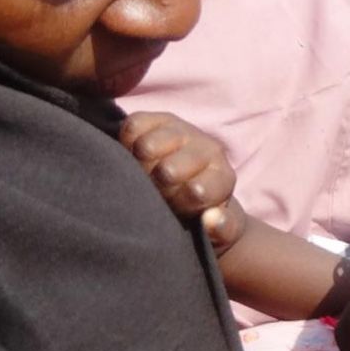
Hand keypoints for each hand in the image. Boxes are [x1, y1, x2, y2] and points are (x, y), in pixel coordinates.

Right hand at [120, 111, 247, 254]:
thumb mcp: (218, 231)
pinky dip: (126, 143)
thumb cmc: (200, 215)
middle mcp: (206, 148)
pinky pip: (132, 127)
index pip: (196, 190)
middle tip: (157, 192)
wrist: (186, 189)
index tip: (176, 208)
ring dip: (139, 165)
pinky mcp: (155, 119)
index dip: (178, 203)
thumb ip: (221, 229)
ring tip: (143, 175)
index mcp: (222, 177)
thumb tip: (212, 219)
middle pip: (167, 171)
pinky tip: (133, 156)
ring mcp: (181, 130)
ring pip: (147, 147)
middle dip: (156, 187)